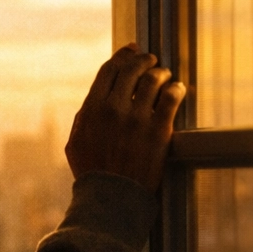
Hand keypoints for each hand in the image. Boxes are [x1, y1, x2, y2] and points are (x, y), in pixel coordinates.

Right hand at [64, 43, 184, 191]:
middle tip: (151, 61)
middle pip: (133, 69)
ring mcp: (137, 119)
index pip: (110, 69)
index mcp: (92, 108)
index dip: (122, 56)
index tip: (131, 51)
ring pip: (153, 79)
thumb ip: (83, 118)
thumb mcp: (75, 143)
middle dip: (144, 60)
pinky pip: (171, 98)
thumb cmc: (92, 174)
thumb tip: (94, 100)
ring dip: (161, 73)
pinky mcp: (159, 130)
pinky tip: (177, 89)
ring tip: (165, 76)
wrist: (112, 200)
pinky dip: (176, 89)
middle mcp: (114, 108)